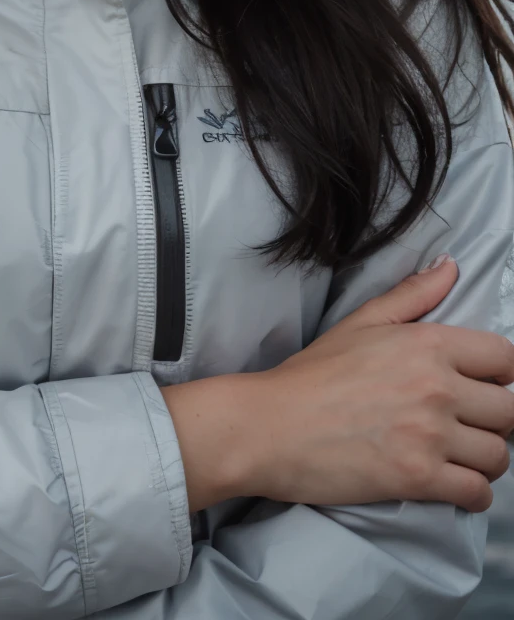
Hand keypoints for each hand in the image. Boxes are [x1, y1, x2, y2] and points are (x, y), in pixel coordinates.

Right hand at [163, 256, 513, 513]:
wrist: (270, 426)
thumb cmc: (311, 375)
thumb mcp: (360, 323)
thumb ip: (412, 295)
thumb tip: (450, 267)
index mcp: (427, 344)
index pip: (505, 359)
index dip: (499, 374)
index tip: (481, 385)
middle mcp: (437, 387)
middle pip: (509, 410)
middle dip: (494, 419)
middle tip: (468, 423)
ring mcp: (430, 435)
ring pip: (498, 454)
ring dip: (485, 458)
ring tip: (461, 455)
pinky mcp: (419, 479)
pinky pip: (478, 492)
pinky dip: (473, 493)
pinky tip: (453, 483)